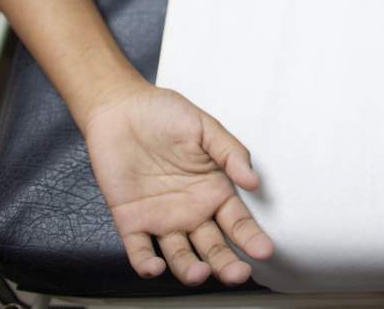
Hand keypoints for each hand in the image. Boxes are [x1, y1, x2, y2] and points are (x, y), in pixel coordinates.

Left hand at [82, 84, 273, 285]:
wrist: (120, 108)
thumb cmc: (164, 114)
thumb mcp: (204, 127)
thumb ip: (230, 153)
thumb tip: (253, 181)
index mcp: (214, 191)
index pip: (238, 223)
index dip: (251, 238)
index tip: (263, 251)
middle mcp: (191, 211)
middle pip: (214, 246)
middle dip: (226, 264)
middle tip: (237, 274)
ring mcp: (161, 219)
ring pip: (180, 255)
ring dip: (190, 268)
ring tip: (198, 273)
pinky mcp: (131, 221)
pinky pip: (139, 249)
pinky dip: (146, 263)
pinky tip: (155, 267)